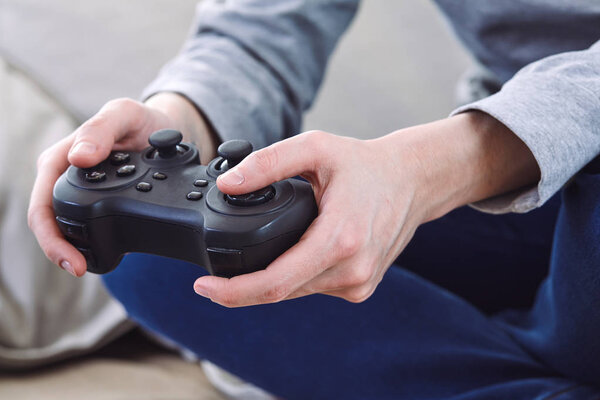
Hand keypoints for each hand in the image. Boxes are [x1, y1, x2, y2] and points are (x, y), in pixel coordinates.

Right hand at [28, 93, 217, 276]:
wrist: (161, 129)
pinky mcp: (98, 203)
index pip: (42, 203)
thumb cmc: (140, 120)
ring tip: (87, 266)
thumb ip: (101, 130)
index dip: (51, 234)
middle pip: (49, 223)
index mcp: (60, 159)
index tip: (69, 257)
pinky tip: (102, 257)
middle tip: (78, 269)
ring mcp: (80, 194)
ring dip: (73, 250)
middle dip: (58, 250)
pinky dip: (91, 244)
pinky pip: (87, 228)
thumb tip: (79, 157)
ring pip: (66, 229)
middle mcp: (64, 179)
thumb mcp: (123, 114)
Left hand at [193, 112, 539, 306]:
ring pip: (296, 293)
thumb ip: (269, 163)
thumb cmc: (366, 165)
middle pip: (280, 293)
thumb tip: (229, 184)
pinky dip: (293, 278)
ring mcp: (358, 283)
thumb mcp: (316, 149)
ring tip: (251, 260)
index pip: (275, 282)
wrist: (413, 181)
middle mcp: (351, 270)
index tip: (202, 288)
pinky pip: (313, 289)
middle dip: (243, 288)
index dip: (233, 291)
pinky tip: (289, 258)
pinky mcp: (361, 287)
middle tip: (213, 277)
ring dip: (268, 282)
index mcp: (340, 239)